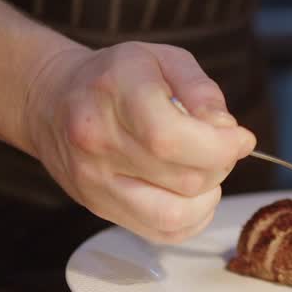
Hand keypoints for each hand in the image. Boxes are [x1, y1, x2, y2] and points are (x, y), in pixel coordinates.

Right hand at [22, 42, 255, 242]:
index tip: (240, 138)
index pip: (173, 138)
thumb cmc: (114, 76)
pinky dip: (191, 218)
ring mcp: (95, 181)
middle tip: (219, 145)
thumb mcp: (162, 59)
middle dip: (220, 164)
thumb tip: (227, 131)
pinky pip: (161, 232)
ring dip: (207, 196)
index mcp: (115, 94)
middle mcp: (99, 142)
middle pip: (183, 178)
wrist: (51, 98)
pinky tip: (191, 193)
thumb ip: (201, 91)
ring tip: (204, 170)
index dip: (221, 146)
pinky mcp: (99, 207)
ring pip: (173, 215)